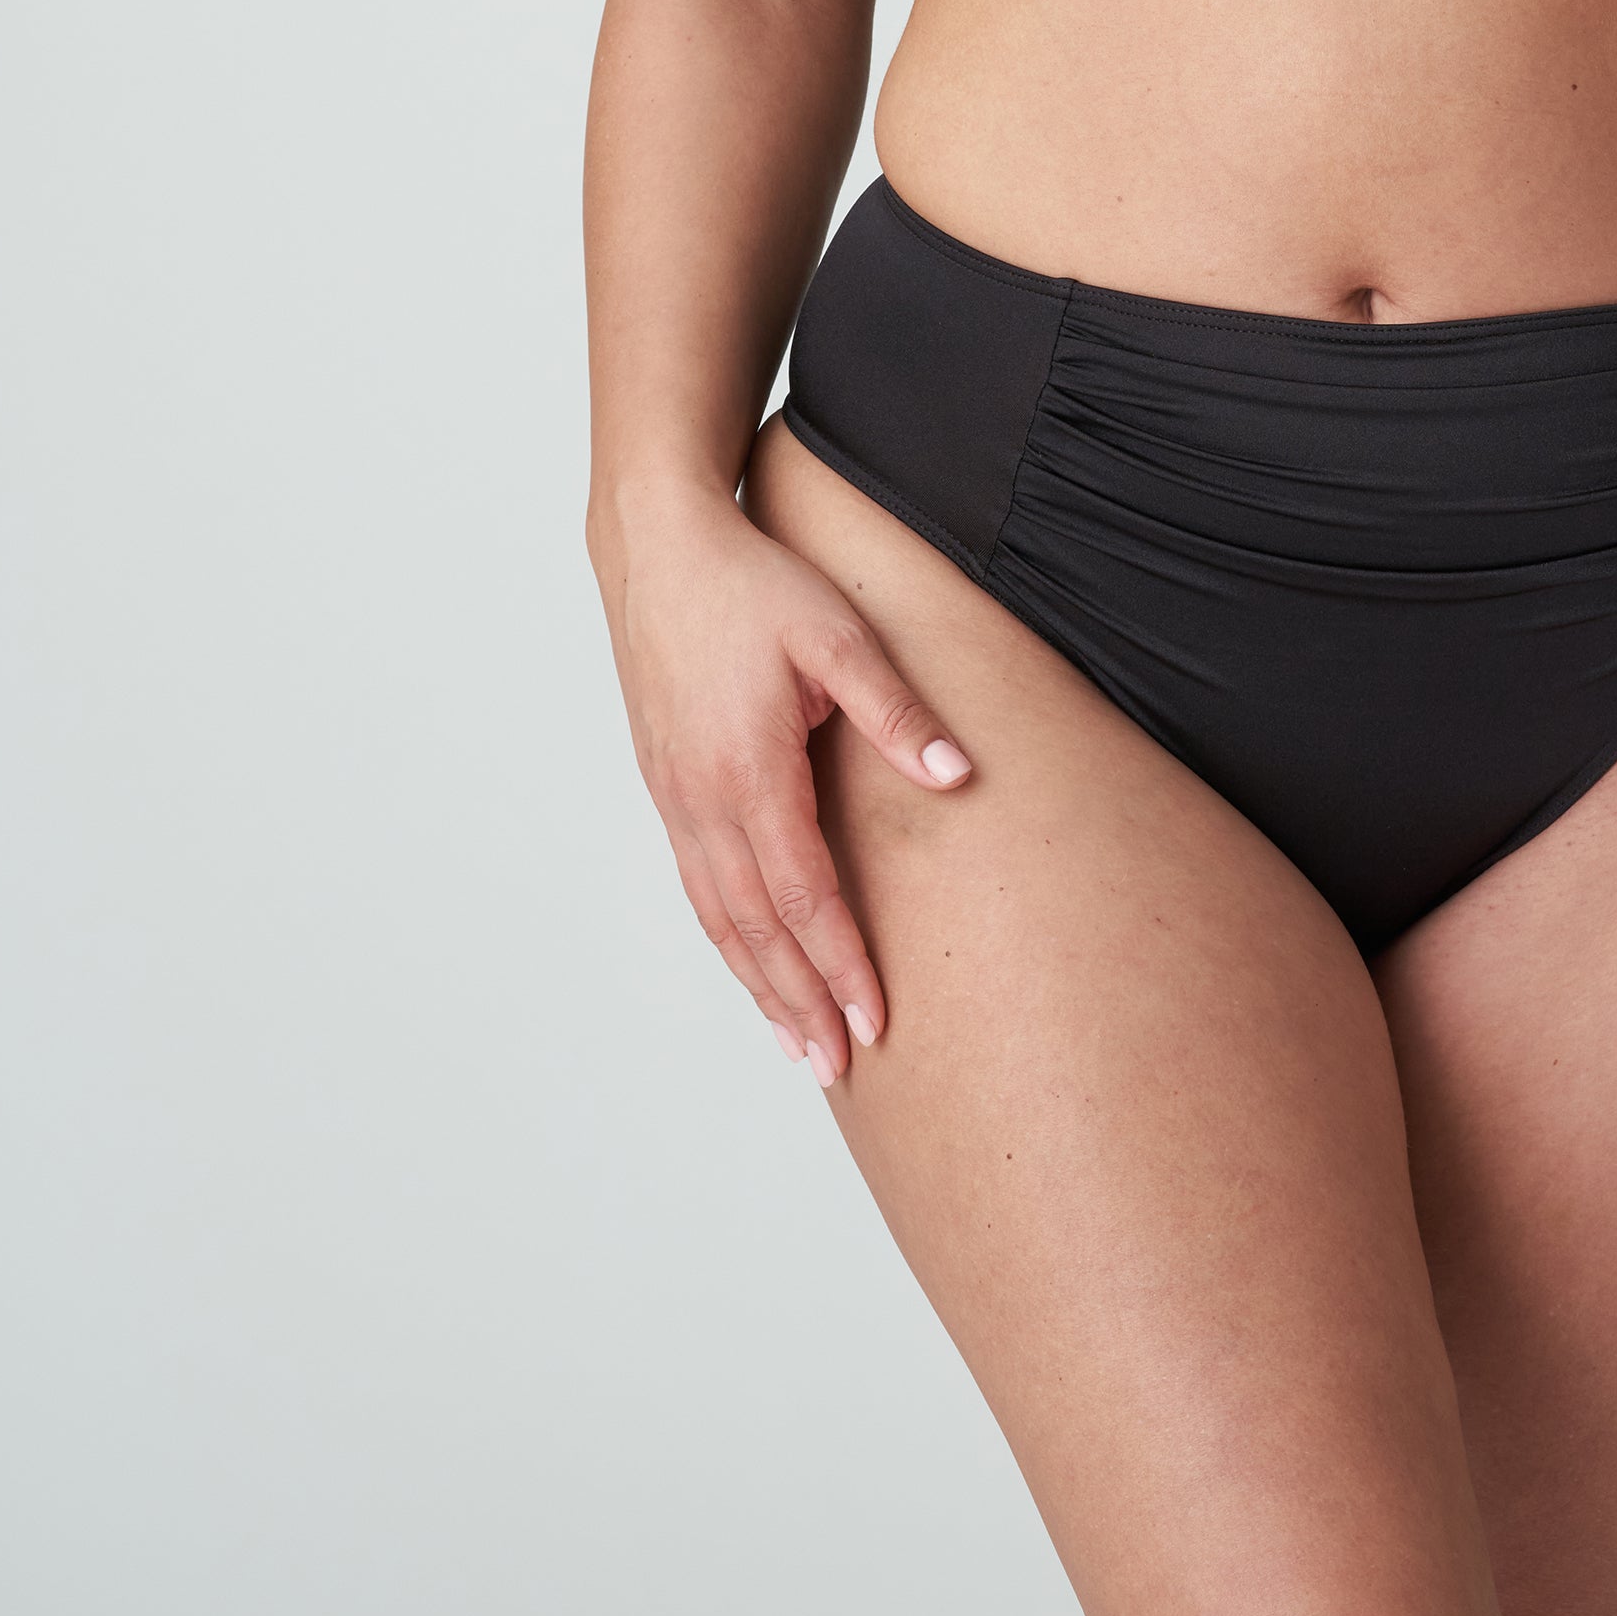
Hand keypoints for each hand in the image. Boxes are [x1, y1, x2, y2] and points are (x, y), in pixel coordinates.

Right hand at [598, 484, 971, 1084]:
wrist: (658, 548)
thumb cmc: (753, 584)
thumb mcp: (838, 634)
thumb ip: (897, 711)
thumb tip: (958, 776)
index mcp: (749, 771)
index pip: (803, 894)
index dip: (840, 963)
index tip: (874, 1021)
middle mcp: (703, 801)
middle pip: (756, 927)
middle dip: (799, 1001)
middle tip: (838, 1067)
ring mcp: (676, 798)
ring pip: (719, 917)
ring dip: (759, 984)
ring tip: (796, 1044)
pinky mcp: (666, 787)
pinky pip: (698, 885)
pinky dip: (727, 939)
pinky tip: (751, 964)